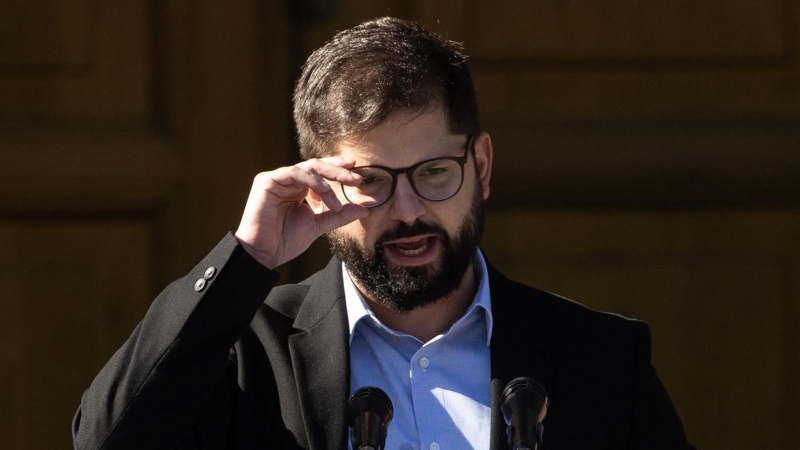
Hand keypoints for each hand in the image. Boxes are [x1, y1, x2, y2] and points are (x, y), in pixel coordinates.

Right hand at [234, 157, 368, 268]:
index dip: (338, 170)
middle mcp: (288, 181)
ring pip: (308, 168)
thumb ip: (339, 215)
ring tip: (336, 202)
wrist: (264, 253)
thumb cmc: (286, 241)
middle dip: (338, 171)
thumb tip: (364, 209)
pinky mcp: (267, 181)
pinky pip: (294, 173)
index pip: (321, 173)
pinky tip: (324, 191)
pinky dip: (312, 180)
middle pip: (317, 166)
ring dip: (327, 182)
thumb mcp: (319, 225)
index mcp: (299, 189)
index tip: (357, 173)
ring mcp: (277, 179)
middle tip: (356, 179)